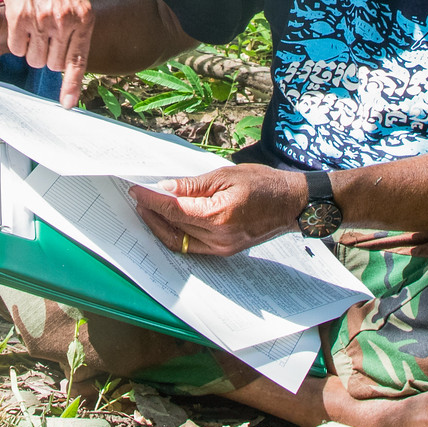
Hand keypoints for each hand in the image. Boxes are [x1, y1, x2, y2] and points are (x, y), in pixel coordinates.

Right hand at [0, 0, 91, 106]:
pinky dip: (17, 42)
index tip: (68, 105)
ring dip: (31, 50)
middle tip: (43, 39)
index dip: (72, 86)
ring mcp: (42, 21)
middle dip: (47, 57)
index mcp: (84, 17)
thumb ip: (78, 26)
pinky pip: (16, 48)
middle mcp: (65, 21)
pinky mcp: (19, 18)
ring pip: (34, 58)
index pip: (78, 60)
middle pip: (52, 64)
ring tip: (32, 29)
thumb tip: (72, 58)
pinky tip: (20, 24)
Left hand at [128, 165, 309, 257]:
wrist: (290, 204)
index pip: (174, 209)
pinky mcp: (224, 251)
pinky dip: (176, 235)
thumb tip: (166, 187)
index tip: (137, 190)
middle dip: (152, 212)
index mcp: (218, 214)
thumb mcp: (226, 175)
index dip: (152, 200)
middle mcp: (218, 236)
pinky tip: (168, 221)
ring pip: (179, 240)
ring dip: (160, 226)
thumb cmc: (262, 184)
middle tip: (137, 197)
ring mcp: (222, 247)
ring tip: (148, 209)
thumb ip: (193, 186)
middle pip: (173, 226)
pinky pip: (192, 247)